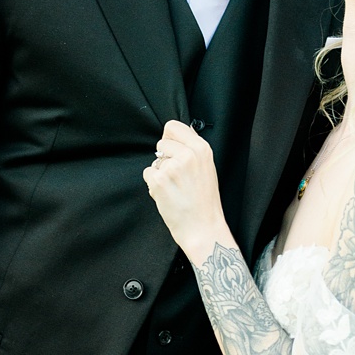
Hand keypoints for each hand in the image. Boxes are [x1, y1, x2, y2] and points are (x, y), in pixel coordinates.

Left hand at [141, 121, 230, 258]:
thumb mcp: (207, 167)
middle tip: (178, 176)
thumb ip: (192, 149)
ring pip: (154, 161)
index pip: (173, 126)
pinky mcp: (158, 181)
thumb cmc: (205, 201)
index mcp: (201, 149)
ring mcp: (172, 168)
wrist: (203, 228)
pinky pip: (148, 173)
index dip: (170, 139)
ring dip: (160, 173)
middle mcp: (187, 155)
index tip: (174, 151)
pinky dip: (153, 184)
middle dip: (165, 158)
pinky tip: (168, 194)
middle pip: (161, 143)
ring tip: (175, 188)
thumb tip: (180, 131)